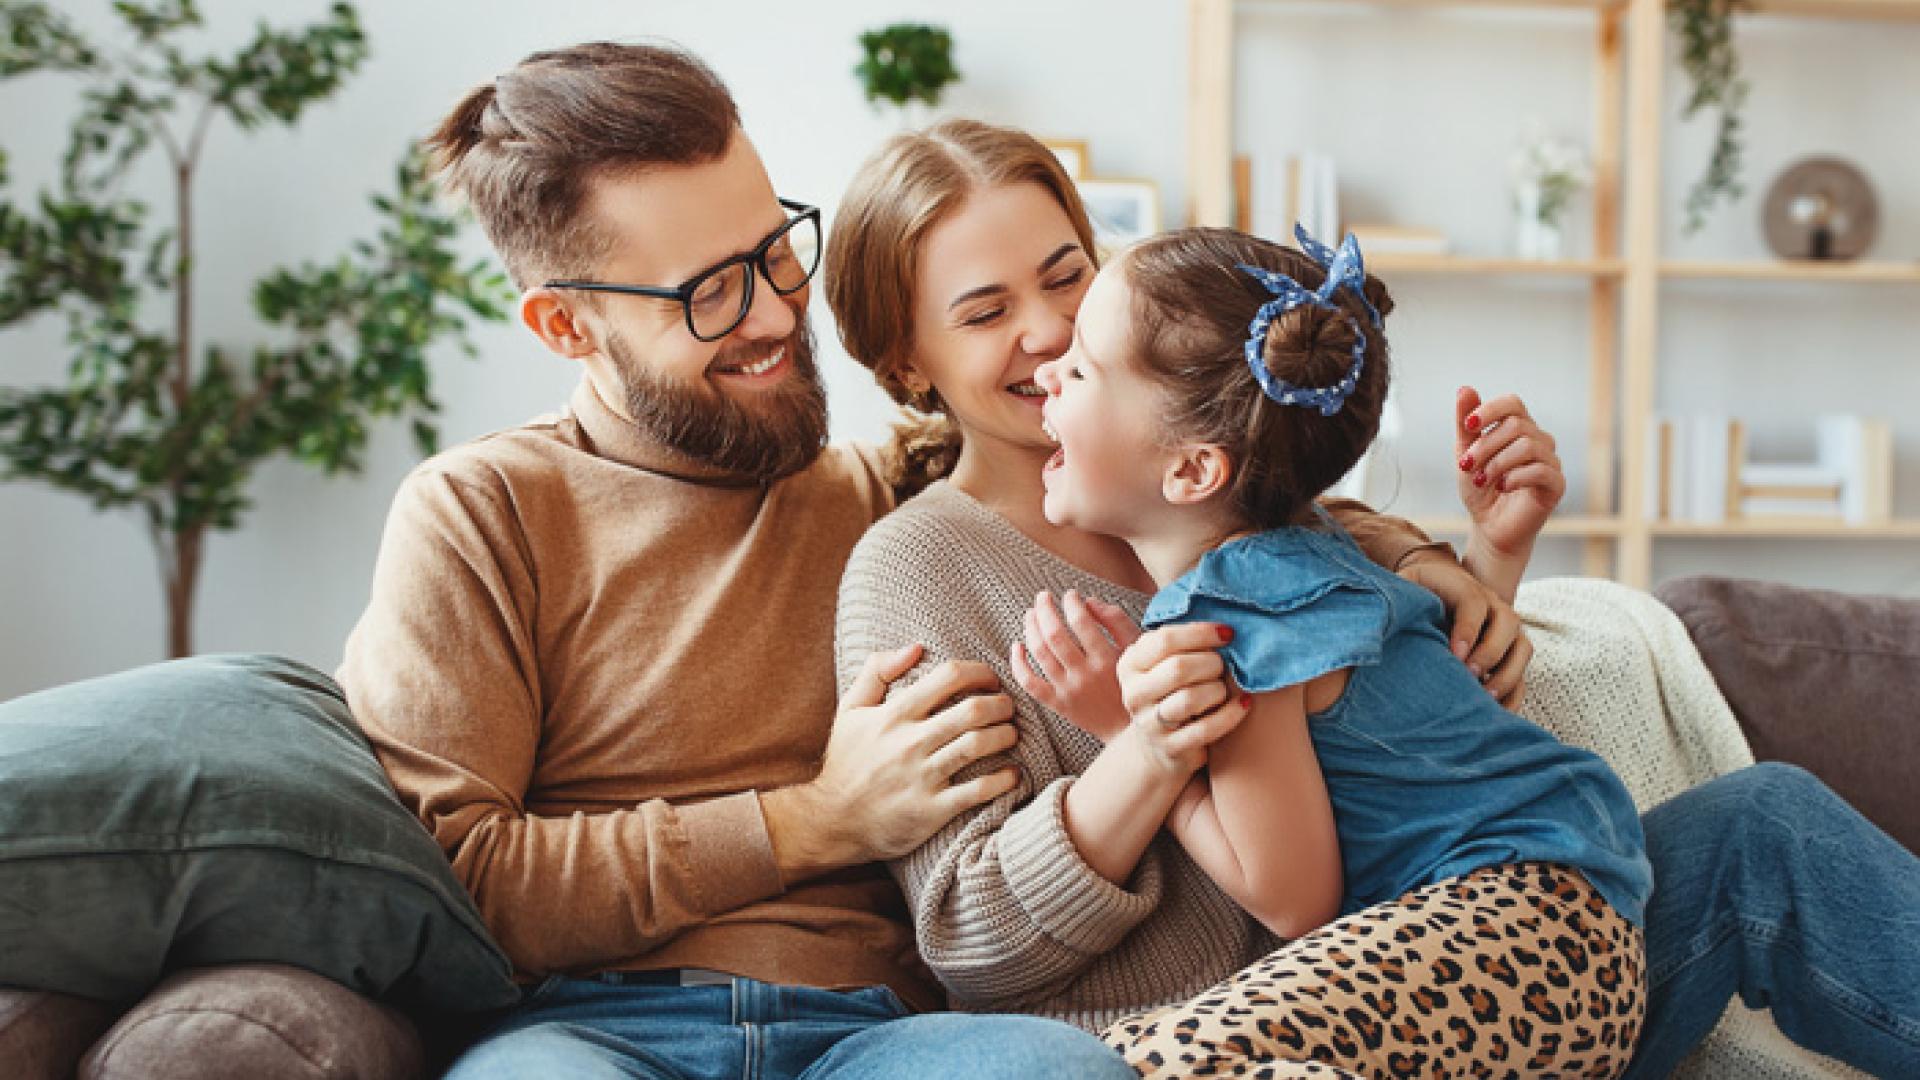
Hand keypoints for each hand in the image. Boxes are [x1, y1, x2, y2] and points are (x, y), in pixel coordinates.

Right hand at [799, 646, 1020, 864]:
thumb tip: (916, 647)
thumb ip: (877, 670)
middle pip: (973, 710)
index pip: (949, 677)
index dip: (979, 672)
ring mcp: (922, 777)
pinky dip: (1003, 779)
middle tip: (1008, 706)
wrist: (832, 821)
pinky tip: (1012, 773)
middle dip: (1001, 704)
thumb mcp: (850, 709)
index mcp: (894, 714)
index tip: (990, 679)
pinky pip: (979, 791)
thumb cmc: (846, 761)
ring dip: (1006, 735)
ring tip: (1011, 733)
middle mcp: (910, 742)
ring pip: (979, 745)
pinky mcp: (932, 810)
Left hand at [1009, 589, 1139, 743]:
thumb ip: (1116, 621)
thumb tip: (1089, 601)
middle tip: (1043, 596)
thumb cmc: (1133, 683)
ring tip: (1031, 614)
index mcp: (1106, 660)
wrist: (1128, 729)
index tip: (1071, 594)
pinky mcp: (1057, 705)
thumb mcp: (1135, 650)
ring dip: (1030, 628)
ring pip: (1039, 654)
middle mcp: (1085, 675)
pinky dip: (1018, 663)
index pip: (1081, 622)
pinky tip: (1017, 645)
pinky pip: (1029, 683)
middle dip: (1045, 609)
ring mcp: (1068, 691)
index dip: (1072, 602)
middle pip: (1054, 635)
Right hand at [1115, 623, 1251, 775]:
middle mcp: (1134, 693)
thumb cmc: (1169, 693)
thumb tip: (1223, 626)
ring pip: (1190, 698)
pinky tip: (1243, 703)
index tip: (1227, 633)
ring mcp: (1150, 724)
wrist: (1155, 747)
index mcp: (1131, 664)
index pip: (1165, 639)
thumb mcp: (1162, 664)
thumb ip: (1180, 642)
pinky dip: (1231, 714)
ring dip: (1217, 689)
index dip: (1201, 633)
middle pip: (1179, 668)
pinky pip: (1207, 729)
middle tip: (1223, 665)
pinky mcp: (1171, 747)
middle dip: (1211, 663)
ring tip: (1223, 687)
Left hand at [1397, 551, 1532, 706]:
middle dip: (1490, 652)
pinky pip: (1521, 675)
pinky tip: (1494, 713)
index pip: (1473, 602)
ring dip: (1507, 675)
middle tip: (1469, 674)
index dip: (1468, 629)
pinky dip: (1513, 696)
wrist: (1434, 594)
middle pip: (1507, 623)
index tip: (1455, 654)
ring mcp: (1505, 631)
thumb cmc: (1416, 595)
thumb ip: (1400, 598)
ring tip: (1484, 698)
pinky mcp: (1509, 655)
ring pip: (1522, 649)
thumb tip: (1381, 619)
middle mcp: (1492, 606)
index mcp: (1465, 587)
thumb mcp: (1406, 587)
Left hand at [1455, 387, 1564, 558]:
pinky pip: (1541, 470)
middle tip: (1465, 465)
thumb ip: (1466, 425)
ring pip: (1528, 446)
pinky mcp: (1556, 485)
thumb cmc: (1480, 488)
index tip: (1468, 426)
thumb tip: (1464, 388)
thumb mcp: (1466, 453)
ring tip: (1480, 480)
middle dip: (1485, 445)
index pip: (1512, 403)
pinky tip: (1501, 487)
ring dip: (1496, 463)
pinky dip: (1515, 477)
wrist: (1490, 527)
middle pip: (1516, 426)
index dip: (1490, 410)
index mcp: (1519, 428)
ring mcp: (1551, 462)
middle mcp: (1539, 440)